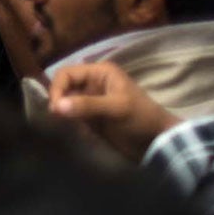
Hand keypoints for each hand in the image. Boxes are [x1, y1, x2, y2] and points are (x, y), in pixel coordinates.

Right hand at [46, 62, 179, 161]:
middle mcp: (93, 83)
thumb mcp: (116, 108)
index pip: (67, 73)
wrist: (159, 142)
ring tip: (64, 126)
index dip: (57, 88)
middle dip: (58, 101)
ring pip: (67, 102)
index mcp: (99, 72)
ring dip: (63, 113)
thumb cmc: (140, 118)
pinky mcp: (92, 117)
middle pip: (64, 86)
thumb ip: (87, 105)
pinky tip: (74, 131)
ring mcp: (92, 101)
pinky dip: (70, 122)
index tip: (55, 108)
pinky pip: (73, 116)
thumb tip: (55, 106)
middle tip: (57, 119)